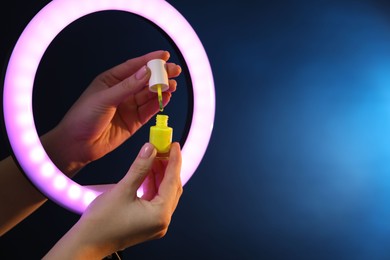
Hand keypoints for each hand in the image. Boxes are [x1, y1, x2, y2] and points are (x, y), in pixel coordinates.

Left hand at [42, 50, 181, 174]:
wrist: (76, 145)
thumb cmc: (83, 117)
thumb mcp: (105, 98)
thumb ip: (127, 86)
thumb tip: (147, 72)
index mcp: (111, 80)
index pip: (134, 67)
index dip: (150, 60)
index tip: (165, 56)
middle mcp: (121, 92)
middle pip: (145, 81)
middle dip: (160, 75)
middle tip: (175, 70)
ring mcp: (128, 107)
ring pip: (149, 95)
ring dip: (162, 89)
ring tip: (173, 85)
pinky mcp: (134, 122)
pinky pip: (149, 111)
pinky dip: (158, 104)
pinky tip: (167, 98)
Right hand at [43, 142, 182, 258]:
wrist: (86, 243)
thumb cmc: (101, 223)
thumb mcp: (123, 189)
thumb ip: (140, 168)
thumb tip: (150, 149)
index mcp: (160, 215)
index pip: (172, 181)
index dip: (174, 161)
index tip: (174, 145)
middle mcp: (162, 221)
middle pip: (171, 187)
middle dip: (167, 167)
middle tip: (162, 148)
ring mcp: (155, 223)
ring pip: (164, 193)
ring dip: (159, 175)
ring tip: (152, 157)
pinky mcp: (147, 222)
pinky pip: (155, 200)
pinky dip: (152, 185)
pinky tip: (147, 172)